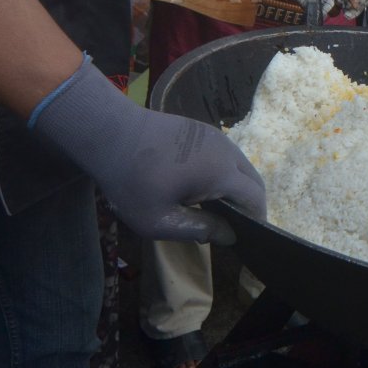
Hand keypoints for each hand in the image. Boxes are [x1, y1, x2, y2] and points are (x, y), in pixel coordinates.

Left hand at [32, 60, 265, 243]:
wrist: (110, 134)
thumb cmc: (132, 182)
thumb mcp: (160, 220)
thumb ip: (199, 229)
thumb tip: (230, 236)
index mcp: (221, 172)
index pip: (255, 197)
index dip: (257, 219)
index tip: (248, 238)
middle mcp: (226, 150)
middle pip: (253, 180)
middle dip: (250, 204)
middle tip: (234, 226)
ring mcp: (215, 136)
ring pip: (240, 165)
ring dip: (237, 187)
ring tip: (218, 209)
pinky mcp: (202, 129)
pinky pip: (225, 154)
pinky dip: (225, 172)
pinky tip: (202, 186)